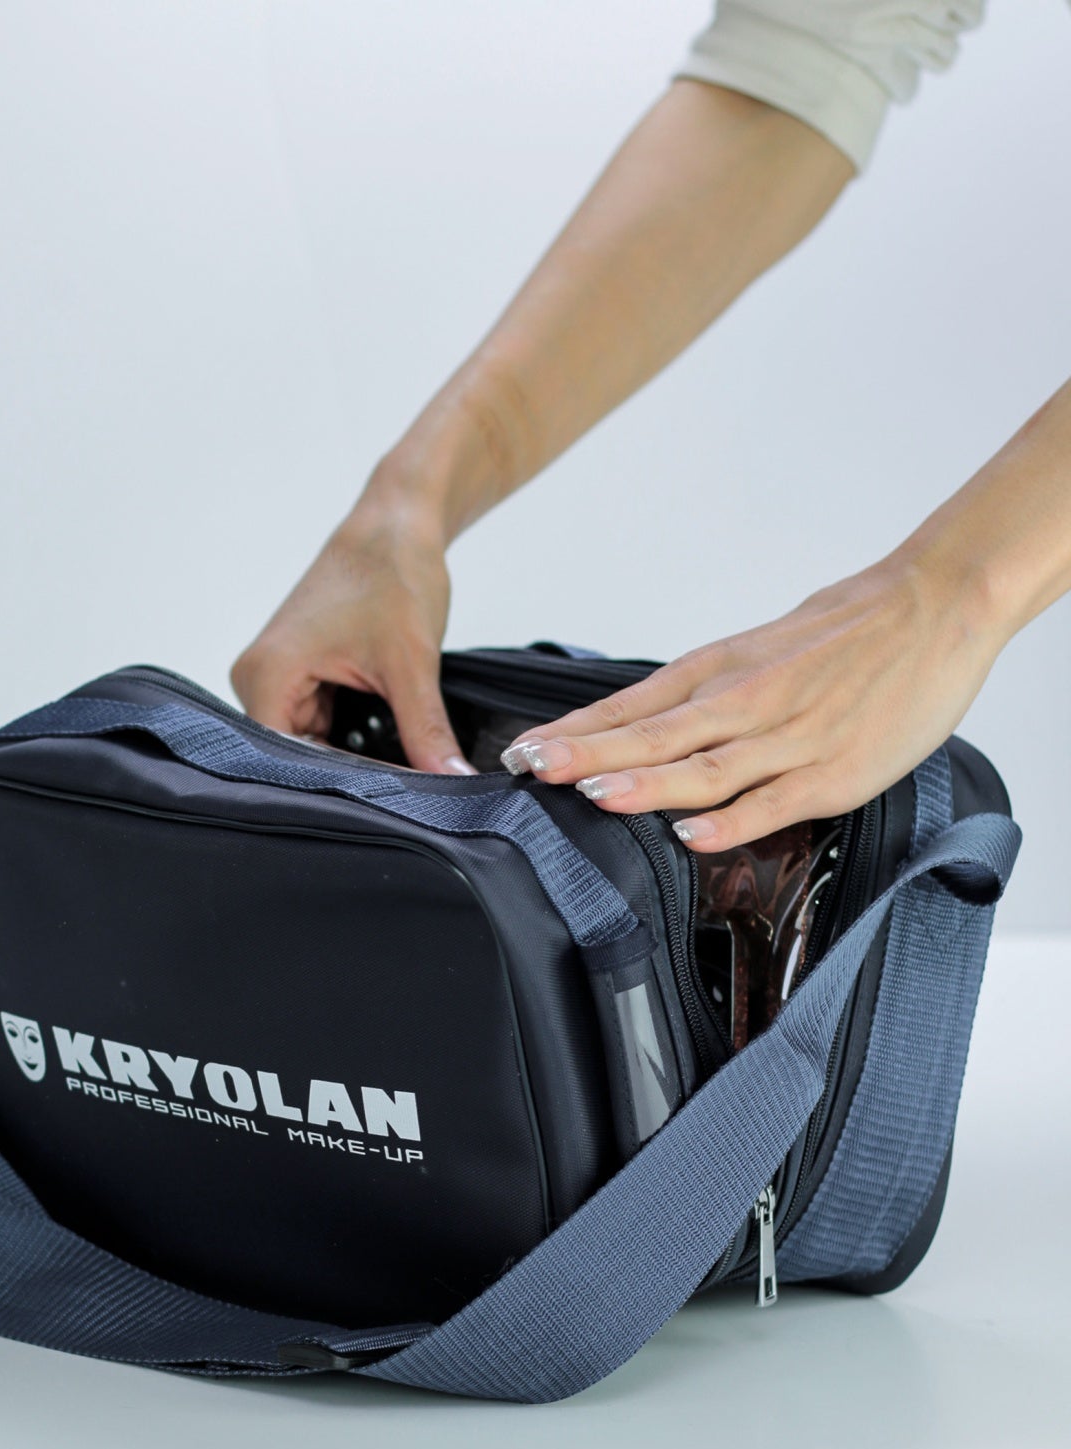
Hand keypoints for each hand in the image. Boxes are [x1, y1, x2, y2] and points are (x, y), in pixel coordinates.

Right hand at [230, 502, 474, 773]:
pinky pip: (320, 727)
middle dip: (352, 775)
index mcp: (265, 676)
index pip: (292, 760)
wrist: (394, 526)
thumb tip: (453, 783)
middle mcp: (256, 681)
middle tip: (406, 800)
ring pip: (313, 747)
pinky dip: (355, 739)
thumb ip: (426, 730)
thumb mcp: (412, 663)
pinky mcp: (296, 678)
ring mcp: (274, 680)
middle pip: (298, 757)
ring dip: (355, 759)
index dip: (345, 785)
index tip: (398, 804)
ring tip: (400, 776)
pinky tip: (387, 751)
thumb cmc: (391, 574)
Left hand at [500, 558, 1002, 851]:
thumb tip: (642, 730)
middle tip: (527, 769)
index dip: (575, 733)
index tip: (521, 753)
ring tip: (591, 795)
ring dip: (644, 784)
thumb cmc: (847, 631)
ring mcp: (788, 738)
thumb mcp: (758, 651)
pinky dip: (730, 820)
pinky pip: (773, 800)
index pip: (632, 708)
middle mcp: (744, 701)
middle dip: (584, 755)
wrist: (936, 605)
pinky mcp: (833, 772)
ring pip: (703, 767)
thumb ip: (703, 696)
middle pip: (652, 735)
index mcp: (720, 671)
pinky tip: (689, 834)